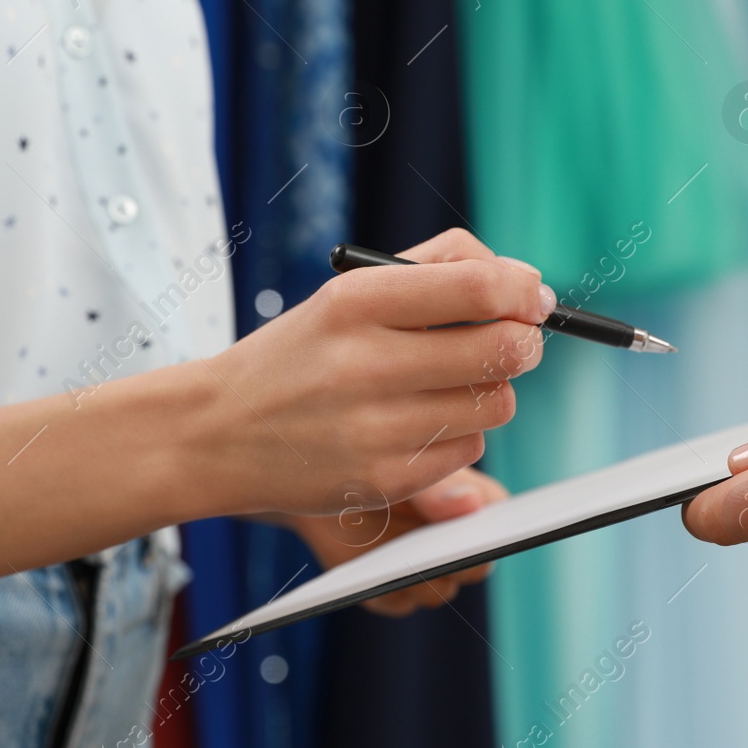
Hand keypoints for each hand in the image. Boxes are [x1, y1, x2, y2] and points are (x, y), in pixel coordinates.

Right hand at [191, 229, 553, 515]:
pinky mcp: (382, 480)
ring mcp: (374, 428)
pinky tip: (417, 424)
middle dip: (523, 342)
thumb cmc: (304, 352)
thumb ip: (440, 267)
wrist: (216, 432)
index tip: (532, 297)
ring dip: (490, 391)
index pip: (479, 289)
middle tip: (514, 340)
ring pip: (496, 404)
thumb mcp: (350, 290)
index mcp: (356, 301)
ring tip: (447, 383)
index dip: (524, 293)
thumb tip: (526, 284)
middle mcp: (364, 363)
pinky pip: (468, 450)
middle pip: (503, 350)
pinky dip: (459, 434)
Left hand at [272, 467, 507, 614]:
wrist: (327, 481)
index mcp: (477, 506)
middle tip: (441, 553)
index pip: (502, 526)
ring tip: (402, 565)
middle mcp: (459, 546)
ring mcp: (428, 573)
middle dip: (460, 563)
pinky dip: (382, 590)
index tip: (483, 534)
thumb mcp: (408, 463)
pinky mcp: (393, 591)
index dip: (497, 532)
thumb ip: (437, 487)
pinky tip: (370, 576)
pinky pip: (395, 602)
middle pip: (475, 568)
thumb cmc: (380, 459)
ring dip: (419, 580)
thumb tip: (471, 503)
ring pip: (436, 592)